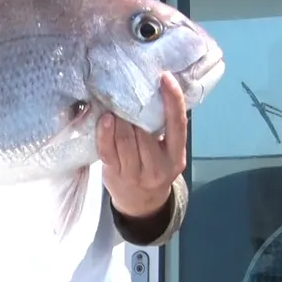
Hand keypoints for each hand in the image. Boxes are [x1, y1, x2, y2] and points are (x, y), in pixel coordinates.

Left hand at [98, 73, 187, 217]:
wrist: (142, 204)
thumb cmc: (156, 167)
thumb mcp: (169, 152)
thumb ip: (165, 128)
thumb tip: (154, 90)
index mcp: (175, 155)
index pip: (177, 125)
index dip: (173, 100)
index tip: (165, 77)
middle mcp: (158, 166)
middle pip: (145, 132)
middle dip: (135, 108)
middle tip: (127, 88)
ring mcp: (136, 173)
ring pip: (126, 140)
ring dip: (119, 118)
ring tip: (114, 101)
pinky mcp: (115, 174)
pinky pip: (107, 151)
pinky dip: (104, 132)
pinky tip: (105, 118)